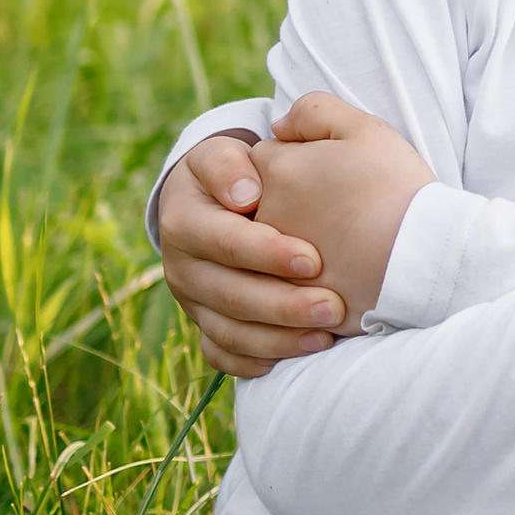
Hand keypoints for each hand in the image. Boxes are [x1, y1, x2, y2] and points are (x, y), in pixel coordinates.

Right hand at [157, 133, 344, 378]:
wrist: (214, 202)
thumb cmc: (235, 173)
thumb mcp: (224, 154)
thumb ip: (232, 161)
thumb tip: (246, 192)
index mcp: (183, 220)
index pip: (224, 242)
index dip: (267, 253)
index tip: (314, 259)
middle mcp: (180, 266)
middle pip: (229, 295)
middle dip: (283, 305)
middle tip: (334, 308)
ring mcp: (191, 301)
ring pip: (229, 333)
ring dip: (279, 339)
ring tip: (326, 337)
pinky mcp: (204, 326)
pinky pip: (224, 355)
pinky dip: (257, 361)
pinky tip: (298, 355)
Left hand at [243, 93, 439, 331]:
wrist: (421, 259)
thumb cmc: (398, 189)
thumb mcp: (365, 129)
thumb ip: (314, 112)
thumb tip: (280, 126)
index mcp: (278, 170)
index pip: (263, 158)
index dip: (297, 162)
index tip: (329, 175)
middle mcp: (266, 215)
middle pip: (261, 202)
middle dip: (289, 203)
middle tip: (336, 209)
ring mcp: (272, 263)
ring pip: (269, 248)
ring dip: (292, 244)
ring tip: (340, 244)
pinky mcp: (288, 299)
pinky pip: (280, 288)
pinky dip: (301, 283)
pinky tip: (338, 276)